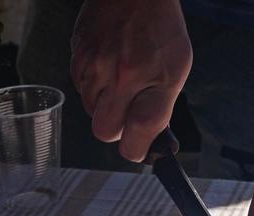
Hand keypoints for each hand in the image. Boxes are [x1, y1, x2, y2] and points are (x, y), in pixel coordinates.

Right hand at [70, 0, 191, 161]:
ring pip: (91, 111)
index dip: (138, 149)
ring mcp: (92, 66)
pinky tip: (108, 67)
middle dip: (118, 130)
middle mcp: (117, 75)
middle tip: (130, 113)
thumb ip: (162, 108)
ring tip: (122, 80)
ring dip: (106, 106)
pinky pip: (81, 89)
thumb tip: (153, 143)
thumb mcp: (176, 68)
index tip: (141, 148)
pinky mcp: (76, 56)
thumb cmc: (160, 28)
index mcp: (148, 79)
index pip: (136, 137)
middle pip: (105, 132)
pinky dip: (95, 86)